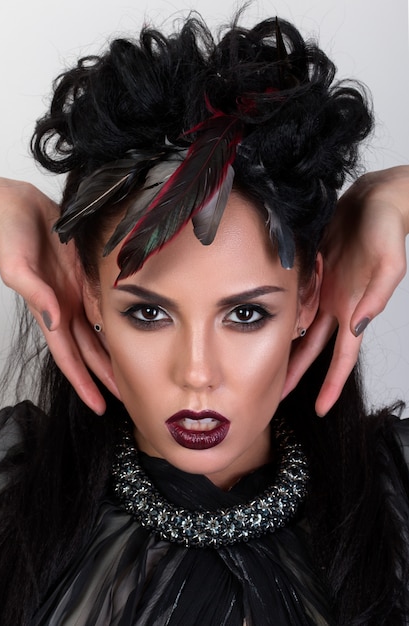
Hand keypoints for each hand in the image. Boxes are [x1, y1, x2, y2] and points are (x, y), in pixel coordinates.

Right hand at [0, 177, 118, 413]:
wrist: (19, 203)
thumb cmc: (9, 232)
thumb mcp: (16, 265)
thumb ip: (34, 294)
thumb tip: (54, 321)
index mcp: (48, 311)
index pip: (69, 357)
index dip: (83, 382)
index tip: (98, 405)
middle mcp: (65, 307)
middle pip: (89, 351)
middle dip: (105, 377)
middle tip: (128, 398)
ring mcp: (76, 293)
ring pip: (100, 332)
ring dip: (114, 354)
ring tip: (135, 372)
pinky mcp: (86, 276)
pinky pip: (106, 303)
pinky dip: (119, 321)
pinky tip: (135, 332)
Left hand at [284, 166, 408, 415]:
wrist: (373, 199)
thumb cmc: (386, 227)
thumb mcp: (389, 262)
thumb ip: (378, 295)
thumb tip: (359, 325)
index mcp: (354, 308)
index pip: (343, 357)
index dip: (332, 384)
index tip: (321, 409)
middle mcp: (337, 305)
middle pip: (314, 350)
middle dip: (298, 374)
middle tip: (277, 396)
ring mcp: (323, 290)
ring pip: (299, 328)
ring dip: (285, 347)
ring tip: (264, 365)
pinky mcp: (312, 273)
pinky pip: (293, 298)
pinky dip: (281, 314)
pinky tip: (264, 323)